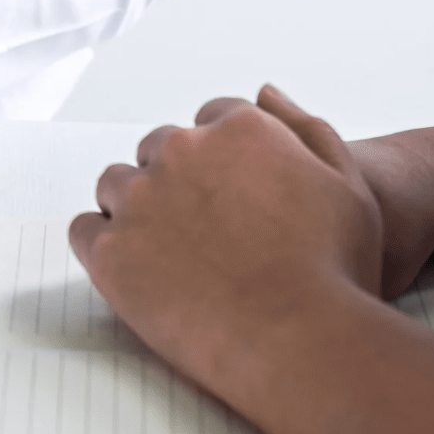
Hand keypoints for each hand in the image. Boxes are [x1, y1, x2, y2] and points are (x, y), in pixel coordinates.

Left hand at [69, 86, 383, 390]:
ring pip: (116, 185)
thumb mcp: (348, 187)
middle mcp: (181, 151)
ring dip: (134, 208)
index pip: (211, 120)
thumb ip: (308, 131)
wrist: (301, 341)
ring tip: (169, 256)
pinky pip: (85, 230)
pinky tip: (134, 271)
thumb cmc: (334, 270)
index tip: (232, 197)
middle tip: (204, 233)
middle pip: (159, 149)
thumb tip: (266, 92)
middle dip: (177, 180)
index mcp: (238, 130)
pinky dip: (102, 245)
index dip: (223, 160)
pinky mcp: (109, 249)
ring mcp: (139, 199)